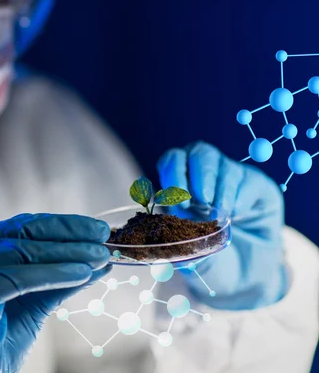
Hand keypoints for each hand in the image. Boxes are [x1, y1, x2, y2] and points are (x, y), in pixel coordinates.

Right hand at [0, 214, 111, 371]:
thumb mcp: (33, 302)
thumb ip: (58, 278)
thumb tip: (96, 260)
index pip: (17, 228)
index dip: (59, 225)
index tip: (93, 228)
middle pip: (19, 234)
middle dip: (67, 233)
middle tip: (102, 236)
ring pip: (21, 252)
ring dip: (67, 253)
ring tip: (99, 256)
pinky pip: (17, 278)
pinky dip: (54, 274)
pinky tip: (81, 274)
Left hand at [157, 141, 286, 309]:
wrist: (249, 276)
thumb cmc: (213, 262)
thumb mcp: (196, 260)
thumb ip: (185, 253)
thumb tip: (171, 255)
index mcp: (181, 188)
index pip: (172, 161)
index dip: (173, 173)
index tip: (179, 201)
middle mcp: (206, 177)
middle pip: (199, 152)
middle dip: (198, 175)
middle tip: (202, 201)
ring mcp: (232, 178)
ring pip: (223, 164)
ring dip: (219, 189)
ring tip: (219, 213)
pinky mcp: (257, 186)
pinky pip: (247, 180)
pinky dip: (239, 198)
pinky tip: (237, 215)